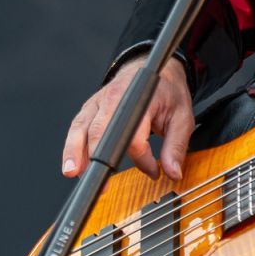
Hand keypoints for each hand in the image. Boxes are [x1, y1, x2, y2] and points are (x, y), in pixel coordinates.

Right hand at [61, 54, 192, 181]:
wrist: (154, 70)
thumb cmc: (166, 92)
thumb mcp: (182, 117)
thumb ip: (176, 146)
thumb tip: (172, 172)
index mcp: (138, 98)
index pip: (134, 136)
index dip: (143, 160)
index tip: (153, 171)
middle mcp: (113, 98)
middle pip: (99, 130)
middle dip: (97, 158)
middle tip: (102, 185)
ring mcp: (98, 102)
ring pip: (80, 128)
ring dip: (75, 153)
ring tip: (73, 173)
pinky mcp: (89, 109)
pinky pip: (76, 128)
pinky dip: (72, 146)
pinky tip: (72, 164)